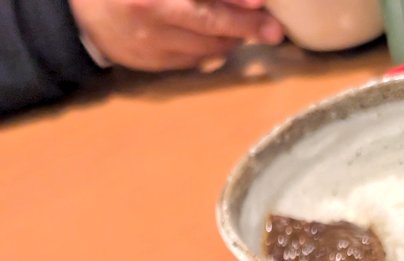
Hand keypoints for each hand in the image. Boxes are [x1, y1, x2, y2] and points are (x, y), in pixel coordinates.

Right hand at [69, 0, 284, 70]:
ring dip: (230, 39)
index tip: (260, 4)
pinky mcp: (151, 64)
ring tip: (245, 30)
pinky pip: (191, 61)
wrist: (83, 16)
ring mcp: (151, 44)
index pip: (203, 1)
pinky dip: (209, 51)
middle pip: (209, 23)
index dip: (233, 5)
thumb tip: (241, 1)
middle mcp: (152, 15)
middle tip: (273, 31)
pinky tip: (219, 42)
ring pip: (204, 46)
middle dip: (246, 26)